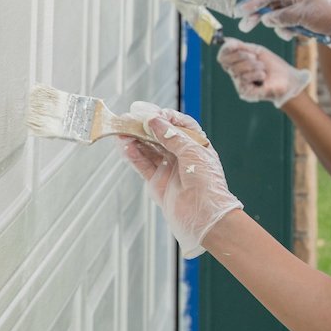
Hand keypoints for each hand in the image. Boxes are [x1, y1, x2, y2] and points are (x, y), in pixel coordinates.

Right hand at [117, 103, 241, 258]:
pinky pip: (144, 165)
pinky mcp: (158, 183)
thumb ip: (171, 137)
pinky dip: (134, 156)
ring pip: (150, 150)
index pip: (180, 126)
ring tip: (123, 131)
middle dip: (146, 127)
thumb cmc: (207, 184)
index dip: (166, 118)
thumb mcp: (192, 153)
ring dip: (136, 140)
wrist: (205, 217)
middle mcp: (183, 157)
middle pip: (161, 137)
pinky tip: (126, 146)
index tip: (152, 113)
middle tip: (129, 119)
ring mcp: (170, 170)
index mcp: (197, 147)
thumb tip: (155, 120)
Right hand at [216, 37, 310, 107]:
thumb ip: (241, 46)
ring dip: (253, 66)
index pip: (222, 56)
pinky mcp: (244, 93)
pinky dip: (255, 74)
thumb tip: (226, 41)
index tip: (235, 44)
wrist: (287, 78)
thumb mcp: (257, 51)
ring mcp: (239, 84)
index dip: (226, 49)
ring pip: (236, 70)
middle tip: (256, 58)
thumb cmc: (273, 65)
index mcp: (236, 63)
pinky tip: (263, 77)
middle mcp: (235, 74)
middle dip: (243, 56)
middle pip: (227, 62)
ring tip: (263, 69)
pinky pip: (243, 79)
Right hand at [237, 0, 330, 58]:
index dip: (253, 2)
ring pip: (278, 21)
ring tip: (292, 32)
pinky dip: (289, 32)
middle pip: (269, 7)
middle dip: (258, 16)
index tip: (240, 10)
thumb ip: (283, 17)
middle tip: (245, 25)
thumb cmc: (328, 16)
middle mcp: (294, 0)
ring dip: (281, 28)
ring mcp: (296, 12)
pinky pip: (287, 28)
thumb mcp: (304, 16)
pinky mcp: (300, 23)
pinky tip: (299, 35)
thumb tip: (266, 19)